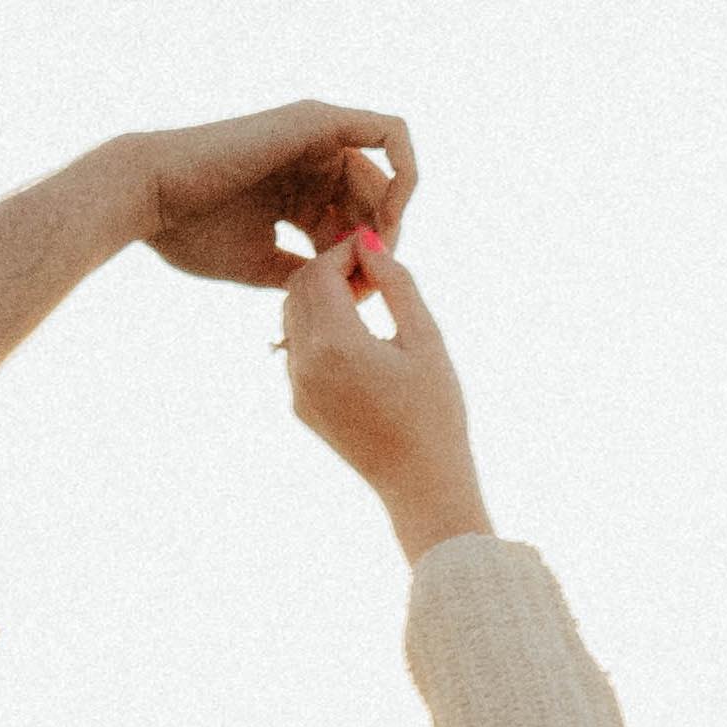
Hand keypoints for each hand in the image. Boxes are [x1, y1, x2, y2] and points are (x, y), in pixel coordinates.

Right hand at [130, 102, 416, 291]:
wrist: (154, 197)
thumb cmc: (191, 233)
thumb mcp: (259, 263)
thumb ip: (301, 273)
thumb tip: (336, 291)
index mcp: (295, 190)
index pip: (350, 222)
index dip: (362, 259)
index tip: (356, 293)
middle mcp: (310, 158)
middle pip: (373, 199)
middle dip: (381, 241)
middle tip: (370, 276)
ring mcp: (317, 134)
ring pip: (386, 174)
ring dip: (391, 217)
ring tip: (373, 253)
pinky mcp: (321, 120)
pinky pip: (391, 132)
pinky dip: (404, 172)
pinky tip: (390, 216)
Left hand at [282, 237, 489, 558]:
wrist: (421, 484)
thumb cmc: (435, 413)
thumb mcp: (426, 339)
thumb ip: (396, 284)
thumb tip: (368, 241)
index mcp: (336, 345)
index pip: (322, 271)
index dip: (346, 250)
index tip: (376, 249)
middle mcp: (304, 364)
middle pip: (299, 288)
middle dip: (330, 269)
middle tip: (371, 271)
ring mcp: (296, 387)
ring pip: (291, 316)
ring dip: (321, 297)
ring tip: (366, 300)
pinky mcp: (299, 404)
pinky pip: (297, 349)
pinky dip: (318, 328)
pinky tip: (356, 335)